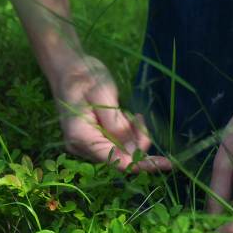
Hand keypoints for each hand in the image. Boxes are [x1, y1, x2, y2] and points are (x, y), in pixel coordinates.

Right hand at [52, 56, 170, 171]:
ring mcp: (85, 145)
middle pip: (120, 157)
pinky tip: (127, 118)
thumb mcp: (104, 95)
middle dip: (137, 142)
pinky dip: (126, 134)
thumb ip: (117, 125)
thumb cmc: (84, 76)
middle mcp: (81, 146)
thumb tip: (133, 151)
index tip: (165, 162)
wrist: (67, 69)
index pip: (115, 160)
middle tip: (140, 119)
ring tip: (132, 115)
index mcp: (81, 136)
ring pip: (120, 151)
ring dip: (132, 136)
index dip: (141, 163)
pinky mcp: (91, 140)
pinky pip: (115, 144)